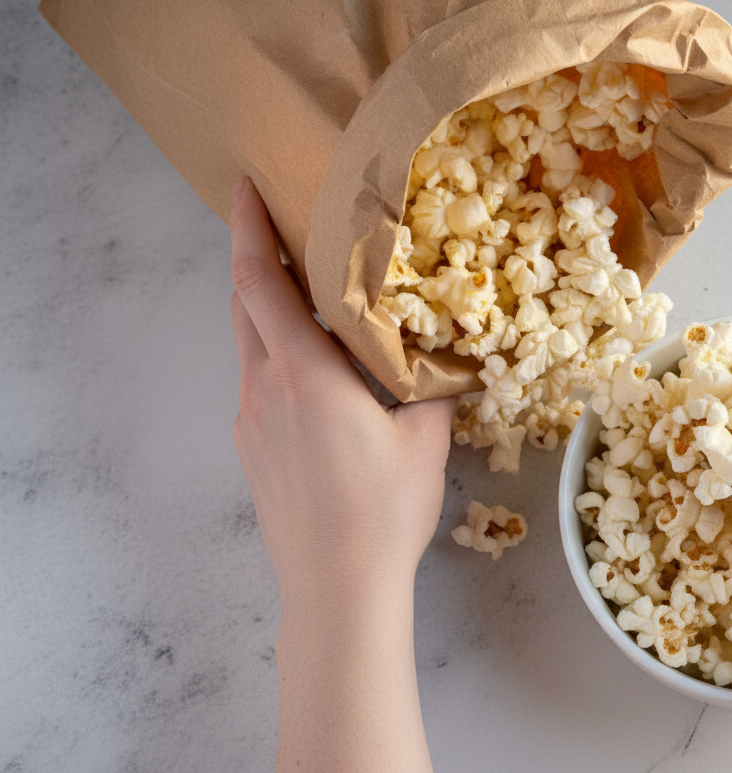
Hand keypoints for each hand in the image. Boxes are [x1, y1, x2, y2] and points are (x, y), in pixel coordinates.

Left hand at [229, 178, 447, 771]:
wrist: (335, 587)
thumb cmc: (382, 509)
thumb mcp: (425, 440)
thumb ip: (432, 389)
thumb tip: (447, 359)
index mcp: (304, 373)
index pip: (260, 282)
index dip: (248, 228)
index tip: (243, 185)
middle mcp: (265, 388)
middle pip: (244, 305)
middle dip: (254, 259)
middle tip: (280, 226)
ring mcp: (252, 422)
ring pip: (251, 346)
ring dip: (269, 312)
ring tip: (308, 298)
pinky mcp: (254, 451)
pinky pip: (260, 384)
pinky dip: (277, 357)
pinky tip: (317, 376)